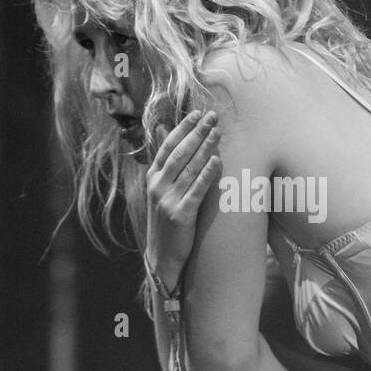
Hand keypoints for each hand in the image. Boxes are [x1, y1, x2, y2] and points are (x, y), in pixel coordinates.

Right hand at [144, 109, 222, 289]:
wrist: (161, 257)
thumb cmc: (166, 222)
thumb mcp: (160, 193)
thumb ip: (167, 168)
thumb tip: (170, 138)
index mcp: (152, 178)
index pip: (167, 146)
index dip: (182, 128)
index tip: (196, 113)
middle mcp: (158, 186)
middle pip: (179, 152)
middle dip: (197, 132)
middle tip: (212, 116)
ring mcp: (168, 200)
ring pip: (188, 167)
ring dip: (204, 147)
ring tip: (217, 132)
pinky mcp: (180, 215)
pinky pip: (196, 190)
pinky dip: (206, 174)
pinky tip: (216, 161)